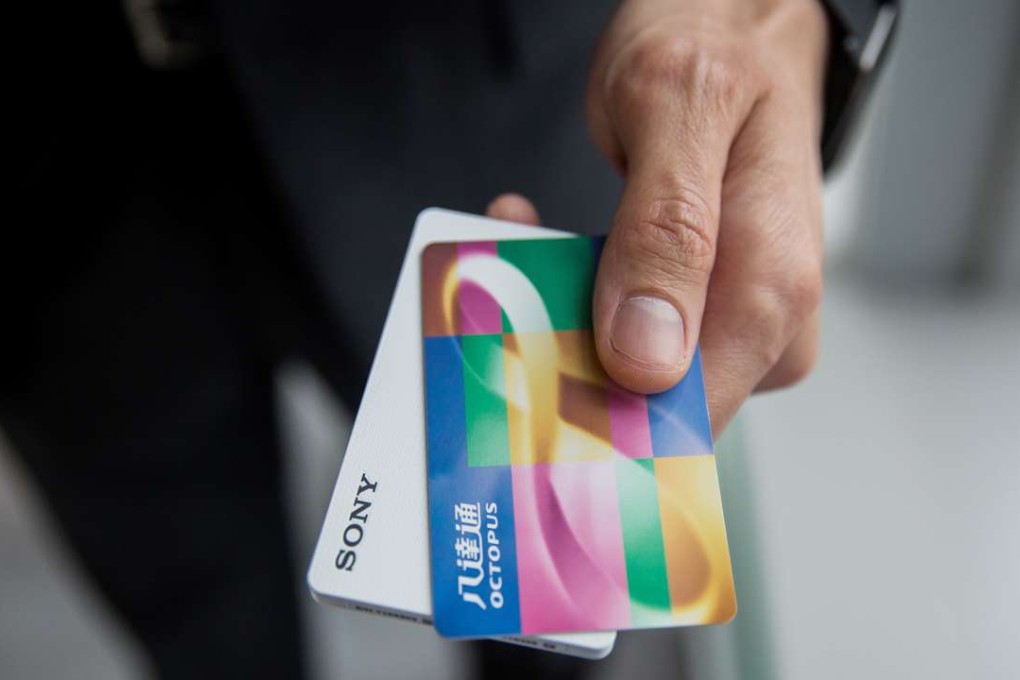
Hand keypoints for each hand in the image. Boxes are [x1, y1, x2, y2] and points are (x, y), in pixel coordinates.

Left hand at [489, 0, 827, 435]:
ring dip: (555, 318)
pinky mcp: (700, 305)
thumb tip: (653, 357)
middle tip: (502, 297)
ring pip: (625, 369)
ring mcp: (730, 316)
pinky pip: (625, 332)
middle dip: (560, 359)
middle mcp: (763, 319)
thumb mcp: (679, 107)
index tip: (519, 400)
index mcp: (770, 283)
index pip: (690, 415)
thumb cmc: (722, 49)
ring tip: (518, 244)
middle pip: (648, 403)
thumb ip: (669, 228)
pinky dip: (570, 294)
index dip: (600, 426)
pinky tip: (541, 241)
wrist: (739, 21)